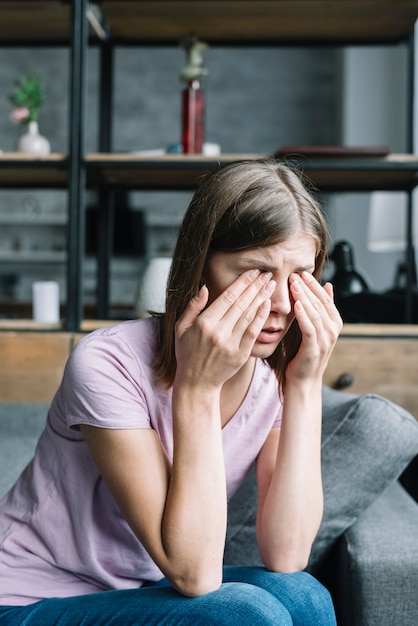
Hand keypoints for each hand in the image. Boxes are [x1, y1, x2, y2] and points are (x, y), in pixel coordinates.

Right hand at [174, 270, 275, 388]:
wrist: (197, 383)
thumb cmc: (187, 354)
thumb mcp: (180, 328)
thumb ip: (192, 307)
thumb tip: (204, 288)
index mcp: (203, 323)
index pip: (227, 297)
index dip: (242, 283)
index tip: (253, 272)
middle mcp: (218, 332)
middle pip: (241, 303)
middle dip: (255, 286)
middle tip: (267, 274)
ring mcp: (230, 344)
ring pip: (249, 315)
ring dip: (261, 298)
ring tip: (271, 285)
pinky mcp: (240, 355)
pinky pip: (253, 332)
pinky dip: (261, 318)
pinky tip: (267, 305)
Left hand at [287, 271, 342, 381]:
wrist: (303, 381)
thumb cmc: (304, 354)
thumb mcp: (313, 328)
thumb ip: (319, 308)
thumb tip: (327, 285)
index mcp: (334, 323)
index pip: (325, 298)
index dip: (314, 285)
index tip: (301, 272)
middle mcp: (332, 331)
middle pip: (320, 303)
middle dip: (308, 287)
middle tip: (295, 274)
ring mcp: (325, 341)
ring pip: (315, 313)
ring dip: (304, 297)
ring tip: (293, 284)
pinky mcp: (314, 349)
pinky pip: (310, 329)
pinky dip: (303, 316)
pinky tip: (296, 305)